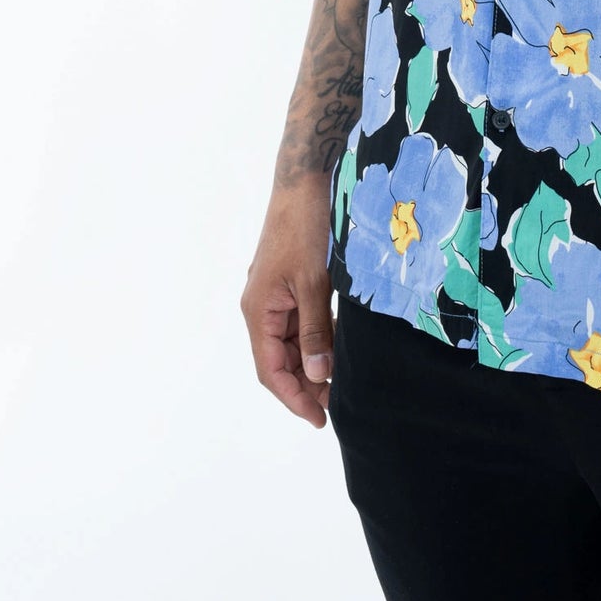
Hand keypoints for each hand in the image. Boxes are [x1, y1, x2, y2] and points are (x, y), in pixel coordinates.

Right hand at [240, 176, 336, 429]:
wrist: (306, 180)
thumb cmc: (306, 227)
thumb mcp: (314, 282)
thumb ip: (315, 330)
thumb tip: (318, 374)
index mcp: (258, 310)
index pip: (271, 370)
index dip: (294, 397)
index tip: (320, 419)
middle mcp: (262, 306)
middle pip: (280, 360)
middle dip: (306, 385)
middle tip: (338, 404)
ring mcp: (276, 294)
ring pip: (292, 342)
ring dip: (313, 363)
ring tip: (341, 383)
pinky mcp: (292, 282)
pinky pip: (301, 321)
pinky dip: (317, 339)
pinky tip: (339, 348)